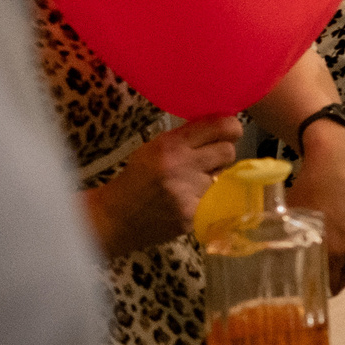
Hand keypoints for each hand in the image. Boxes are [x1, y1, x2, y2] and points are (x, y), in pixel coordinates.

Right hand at [86, 115, 243, 257]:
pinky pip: (214, 199)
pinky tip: (188, 200)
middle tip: (208, 160)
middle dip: (221, 154)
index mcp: (171, 145)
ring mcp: (187, 194)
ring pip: (223, 176)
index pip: (222, 126)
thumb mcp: (156, 146)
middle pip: (228, 151)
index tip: (228, 132)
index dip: (230, 128)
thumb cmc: (137, 177)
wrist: (114, 218)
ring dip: (212, 177)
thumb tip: (225, 126)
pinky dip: (206, 198)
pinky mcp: (192, 216)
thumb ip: (189, 135)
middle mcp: (181, 167)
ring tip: (191, 183)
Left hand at [289, 122, 344, 284]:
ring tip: (329, 229)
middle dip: (329, 265)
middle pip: (342, 269)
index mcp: (331, 251)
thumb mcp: (289, 217)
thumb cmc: (307, 187)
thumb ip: (283, 243)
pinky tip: (342, 215)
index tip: (308, 279)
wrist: (337, 157)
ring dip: (343, 247)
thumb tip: (268, 260)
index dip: (319, 285)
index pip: (331, 287)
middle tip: (314, 251)